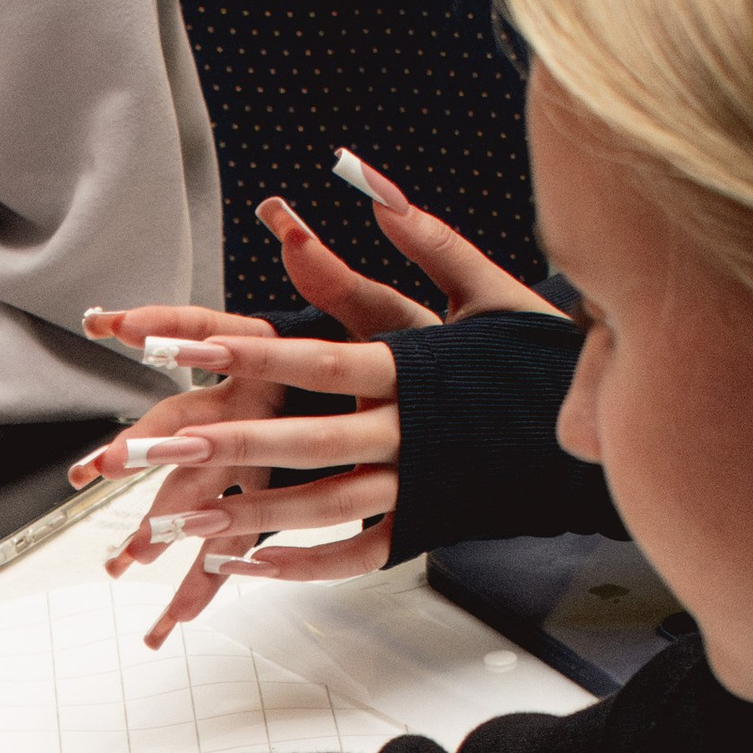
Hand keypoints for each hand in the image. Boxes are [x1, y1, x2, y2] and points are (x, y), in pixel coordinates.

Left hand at [84, 174, 563, 644]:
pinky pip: (356, 554)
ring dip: (249, 517)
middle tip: (155, 449)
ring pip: (322, 507)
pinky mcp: (424, 528)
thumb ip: (426, 241)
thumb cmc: (533, 359)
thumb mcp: (490, 290)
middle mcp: (410, 430)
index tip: (183, 348)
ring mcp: (416, 485)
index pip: (320, 360)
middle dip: (227, 447)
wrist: (596, 436)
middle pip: (307, 440)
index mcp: (417, 367)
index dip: (249, 356)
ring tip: (183, 524)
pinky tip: (250, 567)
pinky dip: (304, 564)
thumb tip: (371, 185)